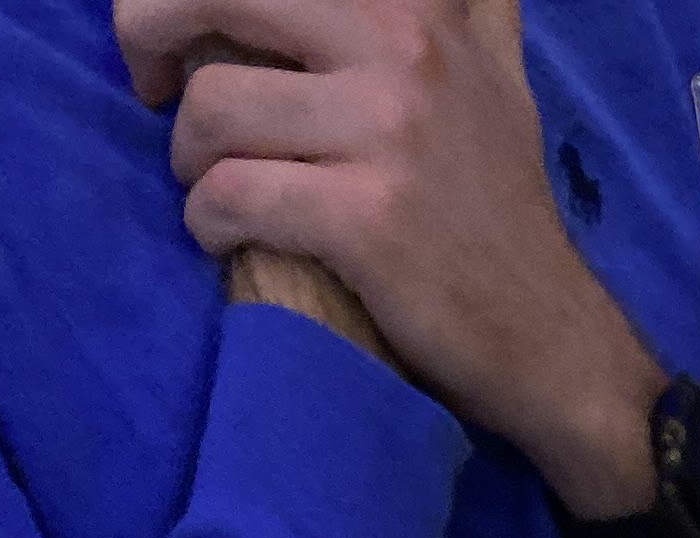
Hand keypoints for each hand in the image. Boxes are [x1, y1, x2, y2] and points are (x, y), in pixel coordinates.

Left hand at [115, 0, 665, 516]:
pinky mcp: (365, 220)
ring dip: (187, 158)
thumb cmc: (501, 211)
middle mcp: (402, 49)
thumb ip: (451, 7)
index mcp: (414, 7)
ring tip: (210, 188)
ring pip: (212, 109)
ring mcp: (386, 134)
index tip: (180, 26)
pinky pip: (231, 196)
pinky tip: (223, 239)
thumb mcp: (487, 74)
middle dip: (147, 34)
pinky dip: (206, 223)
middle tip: (147, 86)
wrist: (553, 341)